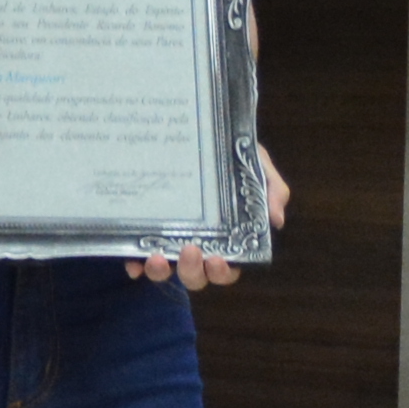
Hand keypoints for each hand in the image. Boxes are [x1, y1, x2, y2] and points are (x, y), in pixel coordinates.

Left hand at [130, 147, 290, 291]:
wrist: (199, 131)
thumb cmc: (232, 155)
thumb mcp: (257, 165)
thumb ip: (272, 190)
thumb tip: (276, 220)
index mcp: (225, 238)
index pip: (228, 267)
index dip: (223, 272)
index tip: (218, 261)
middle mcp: (196, 246)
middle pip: (195, 276)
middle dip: (192, 272)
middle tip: (190, 251)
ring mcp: (168, 241)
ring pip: (165, 271)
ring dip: (160, 272)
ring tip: (156, 257)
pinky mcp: (144, 232)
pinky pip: (136, 257)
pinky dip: (134, 264)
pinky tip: (132, 261)